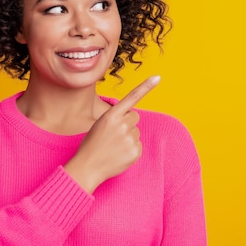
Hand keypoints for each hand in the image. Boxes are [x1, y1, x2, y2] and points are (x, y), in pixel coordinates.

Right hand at [64, 76, 160, 193]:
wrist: (87, 168)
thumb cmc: (92, 144)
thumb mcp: (99, 124)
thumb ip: (116, 117)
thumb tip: (132, 118)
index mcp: (111, 115)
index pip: (131, 98)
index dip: (145, 87)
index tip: (157, 77)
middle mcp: (122, 125)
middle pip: (135, 117)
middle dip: (128, 123)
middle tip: (114, 135)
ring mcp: (129, 139)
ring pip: (136, 132)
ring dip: (128, 137)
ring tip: (114, 146)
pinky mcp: (135, 152)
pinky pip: (138, 145)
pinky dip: (130, 149)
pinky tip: (119, 154)